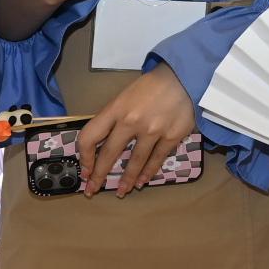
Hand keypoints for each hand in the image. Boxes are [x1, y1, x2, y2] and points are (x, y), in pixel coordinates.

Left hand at [78, 67, 196, 194]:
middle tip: (92, 190)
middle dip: (99, 176)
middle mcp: (130, 121)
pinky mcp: (171, 136)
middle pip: (109, 153)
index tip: (85, 170)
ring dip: (126, 180)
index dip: (85, 157)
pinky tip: (142, 182)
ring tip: (121, 191)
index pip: (90, 136)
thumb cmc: (150, 86)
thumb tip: (103, 143)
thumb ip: (114, 118)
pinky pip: (156, 160)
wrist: (183, 77)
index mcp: (115, 108)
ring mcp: (152, 130)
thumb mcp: (125, 96)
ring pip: (135, 161)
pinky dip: (148, 173)